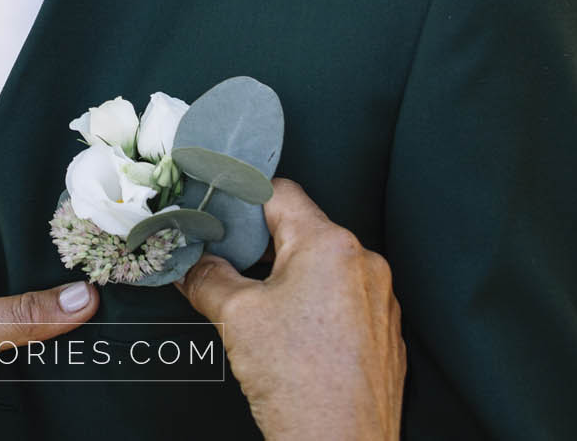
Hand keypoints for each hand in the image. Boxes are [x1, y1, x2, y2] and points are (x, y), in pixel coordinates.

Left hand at [0, 231, 97, 440]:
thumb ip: (19, 312)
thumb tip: (77, 296)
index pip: (9, 237)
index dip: (44, 239)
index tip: (87, 241)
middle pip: (28, 281)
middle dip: (61, 285)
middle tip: (103, 281)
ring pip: (35, 319)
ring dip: (60, 325)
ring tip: (101, 316)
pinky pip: (33, 355)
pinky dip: (54, 356)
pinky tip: (76, 354)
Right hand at [177, 177, 404, 440]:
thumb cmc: (300, 385)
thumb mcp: (235, 317)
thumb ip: (208, 276)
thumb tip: (193, 264)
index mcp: (331, 245)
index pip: (279, 192)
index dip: (241, 197)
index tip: (219, 213)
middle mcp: (364, 265)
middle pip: (301, 232)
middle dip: (261, 249)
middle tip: (227, 269)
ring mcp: (379, 301)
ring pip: (322, 269)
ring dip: (288, 281)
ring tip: (259, 313)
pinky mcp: (383, 333)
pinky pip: (342, 302)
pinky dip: (313, 309)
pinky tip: (289, 339)